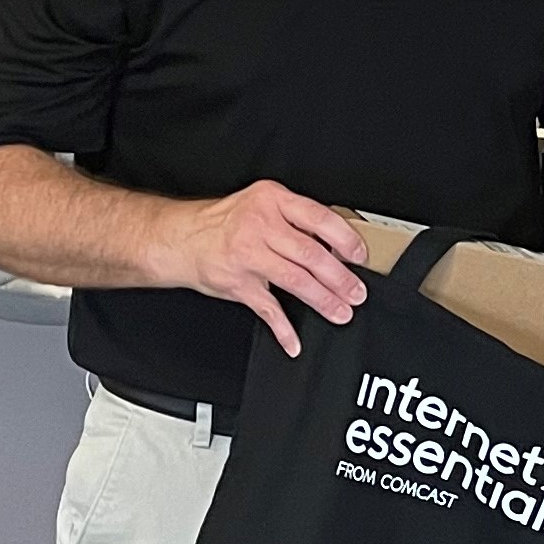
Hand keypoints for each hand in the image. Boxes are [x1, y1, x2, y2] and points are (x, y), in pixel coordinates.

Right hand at [156, 181, 367, 356]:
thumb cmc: (229, 222)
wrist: (182, 238)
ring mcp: (247, 255)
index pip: (318, 218)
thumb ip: (298, 219)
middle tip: (357, 292)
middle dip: (339, 277)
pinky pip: (266, 309)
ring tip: (341, 311)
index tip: (360, 256)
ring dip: (323, 300)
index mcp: (272, 201)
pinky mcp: (237, 282)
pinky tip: (294, 342)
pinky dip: (282, 329)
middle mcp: (259, 225)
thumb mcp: (264, 204)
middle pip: (309, 254)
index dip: (344, 239)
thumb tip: (340, 244)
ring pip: (295, 280)